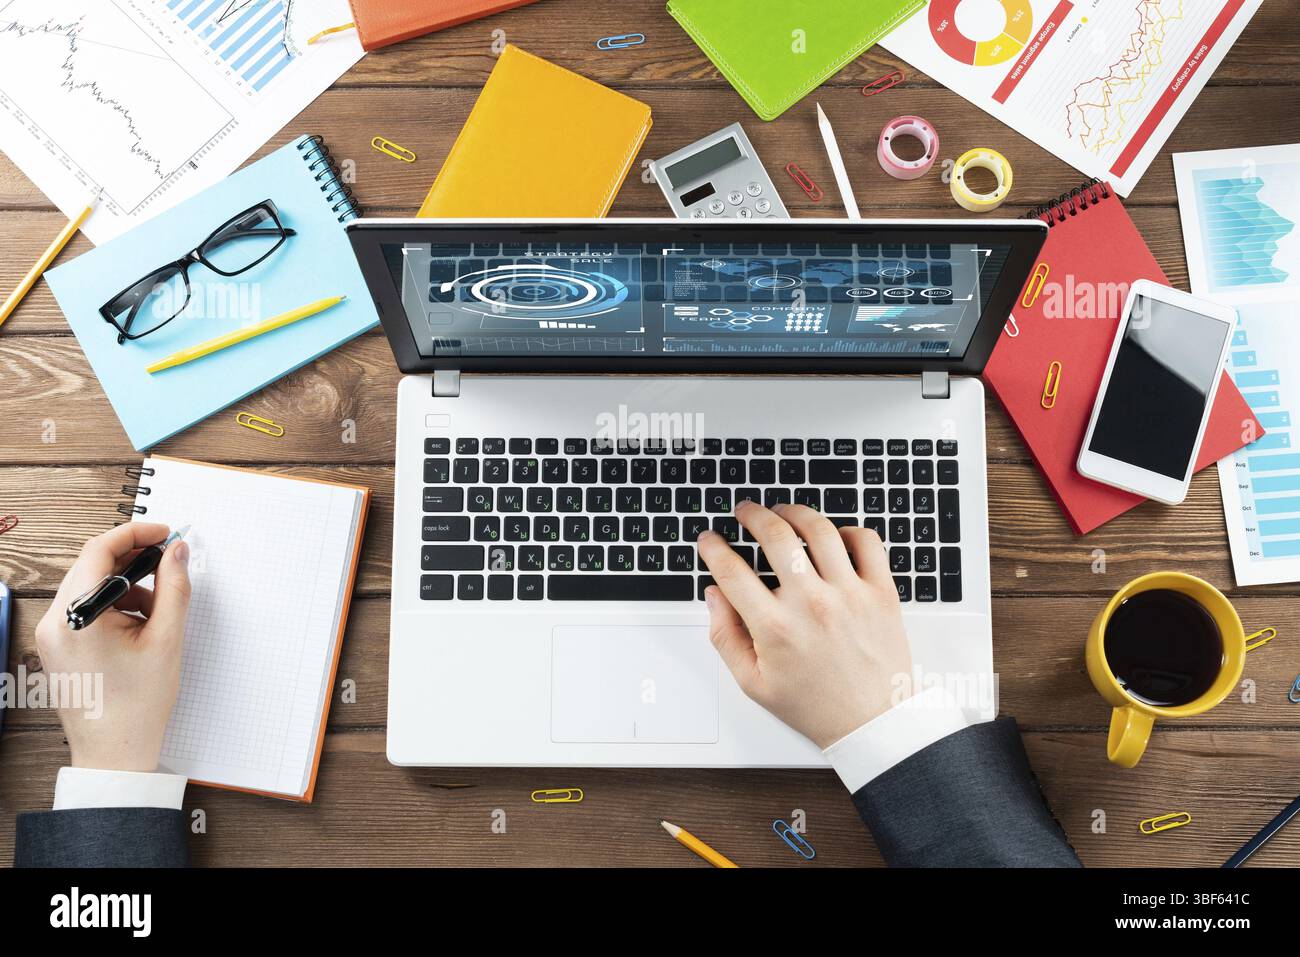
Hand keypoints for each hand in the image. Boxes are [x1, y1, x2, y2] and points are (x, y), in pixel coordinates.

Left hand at [35, 523, 191, 771]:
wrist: (114, 753)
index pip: (99, 550)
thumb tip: (176, 551)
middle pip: (92, 566)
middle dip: (135, 562)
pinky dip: (115, 607)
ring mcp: (52, 635)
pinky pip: (86, 608)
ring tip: (158, 613)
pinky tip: (141, 629)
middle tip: (168, 565)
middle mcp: (54, 621)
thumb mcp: (166, 639)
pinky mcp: (57, 646)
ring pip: (91, 586)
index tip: (165, 532)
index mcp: (76, 616)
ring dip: (128, 587)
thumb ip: (174, 587)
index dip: (136, 533)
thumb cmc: (136, 705)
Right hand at [698, 501, 911, 748]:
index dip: (713, 548)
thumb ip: (725, 637)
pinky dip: (848, 530)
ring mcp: (850, 595)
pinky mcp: (881, 592)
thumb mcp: (754, 683)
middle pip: (774, 535)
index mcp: (775, 628)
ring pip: (819, 529)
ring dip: (794, 512)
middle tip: (745, 511)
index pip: (731, 570)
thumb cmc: (816, 705)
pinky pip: (866, 541)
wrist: (872, 721)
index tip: (709, 541)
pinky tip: (833, 536)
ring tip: (783, 512)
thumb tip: (714, 595)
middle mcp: (811, 605)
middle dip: (751, 514)